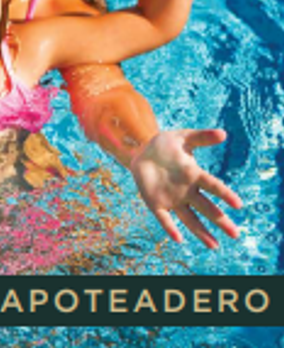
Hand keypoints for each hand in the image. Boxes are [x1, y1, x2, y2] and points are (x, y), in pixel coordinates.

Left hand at [130, 129, 241, 247]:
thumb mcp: (182, 138)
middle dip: (220, 220)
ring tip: (214, 246)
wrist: (141, 151)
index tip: (238, 204)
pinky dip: (170, 227)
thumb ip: (201, 137)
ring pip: (189, 218)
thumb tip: (223, 133)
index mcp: (194, 175)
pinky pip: (164, 218)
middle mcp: (187, 190)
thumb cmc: (164, 145)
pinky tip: (178, 238)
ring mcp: (172, 198)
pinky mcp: (156, 203)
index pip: (213, 186)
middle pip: (206, 207)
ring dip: (201, 232)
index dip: (225, 194)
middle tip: (236, 234)